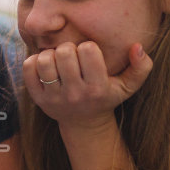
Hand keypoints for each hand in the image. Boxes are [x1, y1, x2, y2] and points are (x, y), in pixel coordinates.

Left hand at [23, 41, 152, 129]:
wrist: (83, 123)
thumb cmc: (106, 97)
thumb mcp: (128, 86)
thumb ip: (141, 67)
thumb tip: (137, 47)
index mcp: (97, 88)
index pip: (89, 50)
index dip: (89, 46)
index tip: (89, 54)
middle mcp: (75, 94)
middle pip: (65, 52)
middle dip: (69, 48)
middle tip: (72, 55)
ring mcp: (53, 98)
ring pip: (45, 60)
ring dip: (51, 54)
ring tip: (58, 60)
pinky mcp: (37, 98)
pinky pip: (28, 68)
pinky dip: (34, 61)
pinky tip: (46, 66)